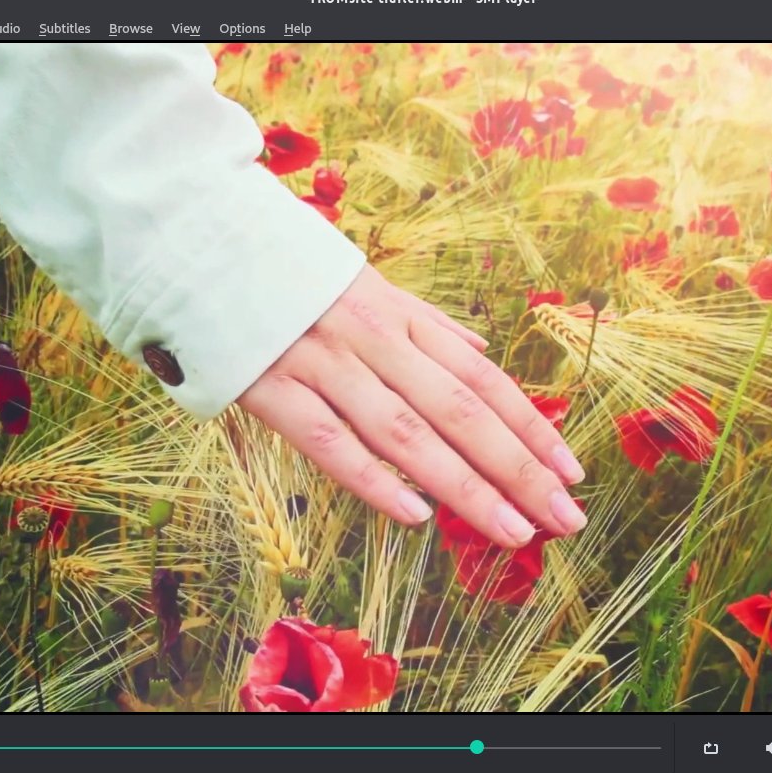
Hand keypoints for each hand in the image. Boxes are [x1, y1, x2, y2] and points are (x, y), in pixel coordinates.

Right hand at [237, 266, 586, 548]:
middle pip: (460, 413)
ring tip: (512, 530)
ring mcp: (323, 365)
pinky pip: (329, 442)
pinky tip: (416, 517)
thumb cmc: (291, 272)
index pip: (482, 380)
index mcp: (400, 316)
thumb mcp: (369, 283)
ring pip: (406, 434)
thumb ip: (428, 323)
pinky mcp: (270, 389)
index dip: (531, 427)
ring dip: (465, 487)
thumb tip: (483, 352)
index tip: (572, 472)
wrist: (199, 242)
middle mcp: (373, 340)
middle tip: (564, 519)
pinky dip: (373, 480)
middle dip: (519, 469)